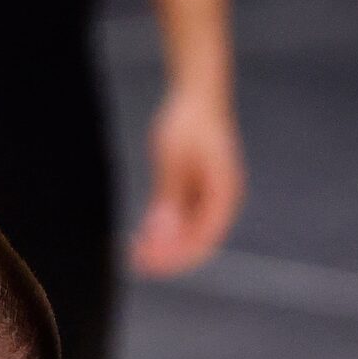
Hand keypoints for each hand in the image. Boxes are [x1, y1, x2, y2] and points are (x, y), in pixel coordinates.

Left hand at [130, 80, 243, 276]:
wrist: (195, 95)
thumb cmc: (187, 122)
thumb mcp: (173, 161)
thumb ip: (169, 199)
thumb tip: (162, 237)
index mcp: (224, 193)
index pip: (204, 239)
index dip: (177, 256)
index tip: (149, 263)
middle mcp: (220, 199)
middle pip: (196, 240)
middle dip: (167, 256)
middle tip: (134, 262)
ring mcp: (207, 196)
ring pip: (186, 232)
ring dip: (162, 246)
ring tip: (133, 254)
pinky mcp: (193, 190)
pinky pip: (178, 219)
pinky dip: (161, 230)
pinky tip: (140, 237)